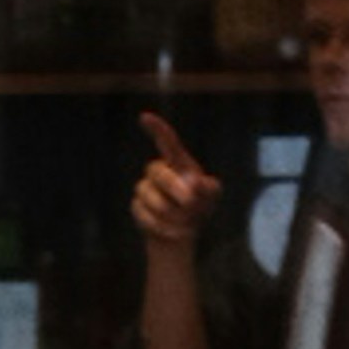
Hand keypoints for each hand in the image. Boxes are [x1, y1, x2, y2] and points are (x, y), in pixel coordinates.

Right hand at [131, 131, 220, 246]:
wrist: (182, 231)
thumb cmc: (199, 207)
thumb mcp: (211, 196)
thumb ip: (209, 188)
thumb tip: (196, 183)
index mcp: (177, 162)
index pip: (166, 141)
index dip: (157, 129)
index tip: (145, 117)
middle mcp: (158, 171)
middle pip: (156, 170)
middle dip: (173, 186)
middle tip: (190, 201)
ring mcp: (145, 188)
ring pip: (149, 195)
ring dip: (171, 212)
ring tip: (186, 222)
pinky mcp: (137, 206)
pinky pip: (144, 214)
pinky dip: (162, 226)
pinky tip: (174, 231)